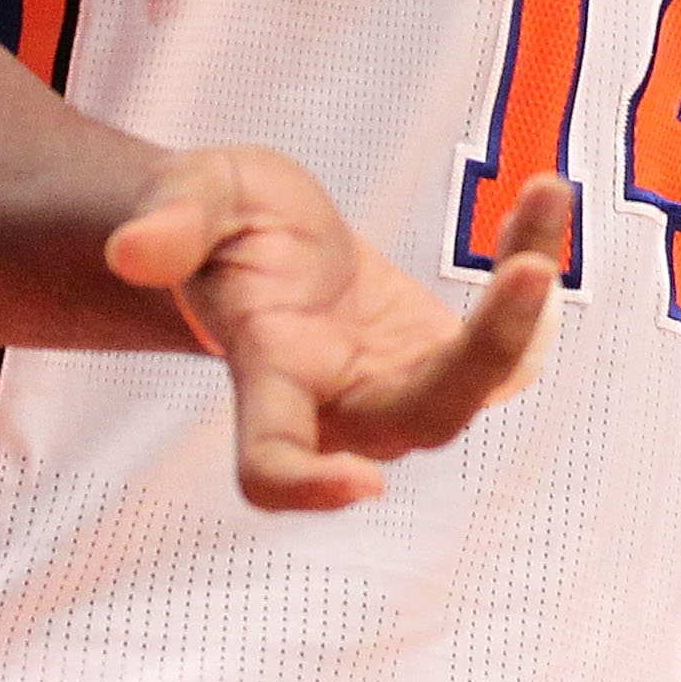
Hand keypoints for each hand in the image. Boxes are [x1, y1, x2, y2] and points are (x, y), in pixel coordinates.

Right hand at [103, 148, 569, 511]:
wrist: (262, 242)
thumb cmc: (218, 224)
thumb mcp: (195, 195)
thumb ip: (172, 222)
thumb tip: (132, 249)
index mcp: (268, 376)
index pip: (275, 462)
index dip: (309, 488)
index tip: (363, 487)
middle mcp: (340, 403)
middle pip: (425, 417)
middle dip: (485, 352)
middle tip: (529, 272)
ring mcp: (401, 384)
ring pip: (484, 378)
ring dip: (525, 299)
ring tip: (548, 193)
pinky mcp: (444, 354)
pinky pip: (511, 335)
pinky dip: (532, 265)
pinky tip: (543, 202)